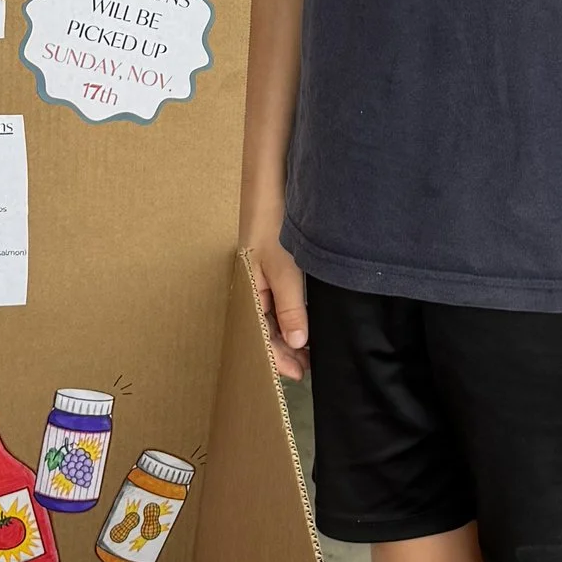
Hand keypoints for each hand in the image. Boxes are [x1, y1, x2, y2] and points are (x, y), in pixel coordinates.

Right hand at [245, 218, 309, 381]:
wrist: (272, 188)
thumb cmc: (273, 226)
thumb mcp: (284, 269)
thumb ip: (290, 305)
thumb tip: (297, 341)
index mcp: (248, 292)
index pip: (260, 335)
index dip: (278, 357)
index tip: (299, 372)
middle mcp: (254, 290)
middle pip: (267, 330)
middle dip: (286, 350)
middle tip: (310, 365)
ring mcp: (265, 280)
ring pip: (276, 317)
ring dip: (293, 334)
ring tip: (312, 349)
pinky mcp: (277, 270)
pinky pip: (283, 302)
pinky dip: (296, 316)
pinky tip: (309, 321)